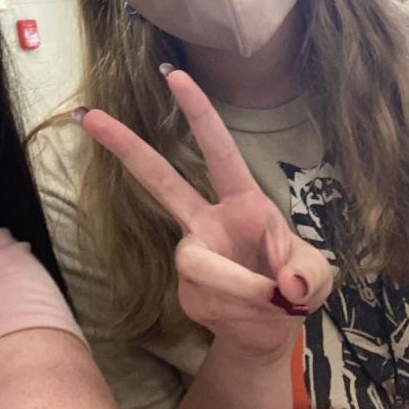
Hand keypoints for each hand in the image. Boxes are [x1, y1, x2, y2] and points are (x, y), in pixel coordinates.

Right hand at [76, 68, 333, 359]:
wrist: (270, 334)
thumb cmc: (294, 287)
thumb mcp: (318, 277)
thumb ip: (309, 274)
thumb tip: (284, 283)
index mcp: (244, 202)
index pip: (219, 150)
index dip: (199, 113)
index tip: (175, 74)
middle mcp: (209, 221)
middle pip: (159, 179)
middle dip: (126, 147)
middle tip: (90, 116)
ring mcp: (193, 253)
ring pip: (198, 265)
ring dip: (241, 288)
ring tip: (274, 304)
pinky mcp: (185, 290)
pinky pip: (210, 301)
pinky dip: (243, 314)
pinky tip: (254, 319)